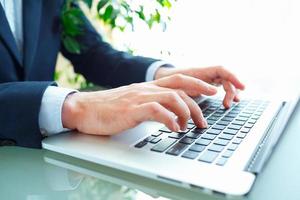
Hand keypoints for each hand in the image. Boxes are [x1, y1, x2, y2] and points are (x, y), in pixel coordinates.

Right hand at [62, 74, 217, 135]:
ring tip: (190, 126)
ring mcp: (139, 98)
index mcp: (148, 87)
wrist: (85, 109)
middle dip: (200, 97)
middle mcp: (146, 89)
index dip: (197, 83)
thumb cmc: (109, 109)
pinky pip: (156, 110)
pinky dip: (169, 119)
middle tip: (205, 118)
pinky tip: (174, 128)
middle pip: (180, 86)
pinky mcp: (132, 109)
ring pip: (172, 97)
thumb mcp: (133, 103)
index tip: (211, 91)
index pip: (177, 80)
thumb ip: (150, 104)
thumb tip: (168, 114)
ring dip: (186, 112)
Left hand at [155, 66, 244, 107]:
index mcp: (199, 72)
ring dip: (229, 93)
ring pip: (224, 84)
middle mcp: (205, 73)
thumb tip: (203, 98)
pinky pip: (220, 87)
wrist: (161, 80)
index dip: (233, 77)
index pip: (221, 70)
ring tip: (228, 105)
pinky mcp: (206, 85)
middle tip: (228, 105)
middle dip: (231, 90)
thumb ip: (185, 92)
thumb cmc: (167, 82)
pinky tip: (226, 103)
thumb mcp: (174, 88)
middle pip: (225, 78)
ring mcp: (206, 79)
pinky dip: (225, 95)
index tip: (242, 87)